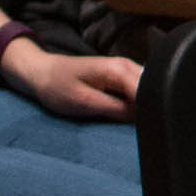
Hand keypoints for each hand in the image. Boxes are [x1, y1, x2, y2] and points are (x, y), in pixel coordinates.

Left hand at [6, 36, 142, 120]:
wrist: (41, 72)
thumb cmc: (57, 86)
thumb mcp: (85, 102)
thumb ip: (117, 109)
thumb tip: (144, 118)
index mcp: (118, 69)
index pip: (149, 91)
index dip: (153, 110)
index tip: (151, 129)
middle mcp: (127, 65)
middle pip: (154, 89)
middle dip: (154, 108)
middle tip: (147, 130)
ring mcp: (125, 70)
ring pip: (148, 90)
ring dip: (146, 106)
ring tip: (141, 124)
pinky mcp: (121, 77)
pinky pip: (138, 91)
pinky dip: (138, 103)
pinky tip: (132, 115)